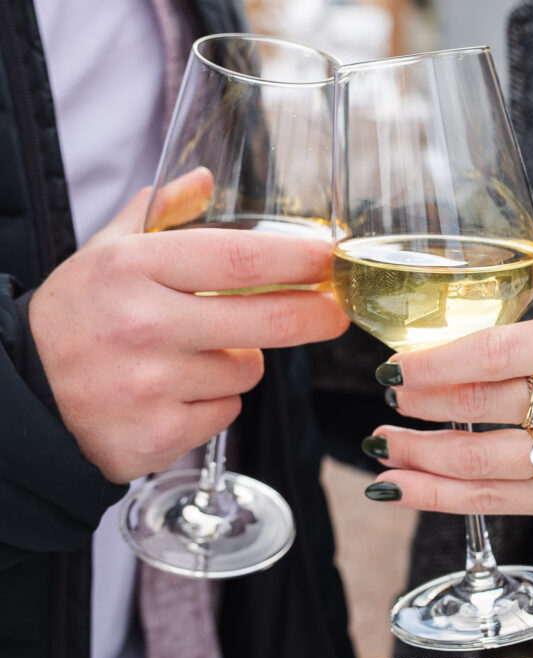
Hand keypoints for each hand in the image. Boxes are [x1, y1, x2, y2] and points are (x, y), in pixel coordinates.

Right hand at [29, 169, 348, 483]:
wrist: (22, 395)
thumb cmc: (76, 318)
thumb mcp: (105, 253)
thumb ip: (158, 214)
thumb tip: (204, 180)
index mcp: (133, 269)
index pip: (239, 259)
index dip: (298, 260)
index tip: (330, 259)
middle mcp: (144, 326)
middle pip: (268, 320)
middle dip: (316, 315)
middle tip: (334, 312)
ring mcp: (152, 385)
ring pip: (248, 370)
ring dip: (236, 362)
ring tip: (187, 357)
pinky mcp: (158, 435)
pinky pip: (227, 411)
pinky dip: (212, 403)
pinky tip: (173, 393)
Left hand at [366, 310, 532, 526]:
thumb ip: (510, 345)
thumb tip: (422, 363)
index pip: (495, 353)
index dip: (434, 364)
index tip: (394, 368)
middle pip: (484, 406)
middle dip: (422, 404)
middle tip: (388, 398)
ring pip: (480, 461)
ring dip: (418, 455)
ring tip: (382, 446)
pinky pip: (490, 501)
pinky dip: (435, 496)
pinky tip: (398, 487)